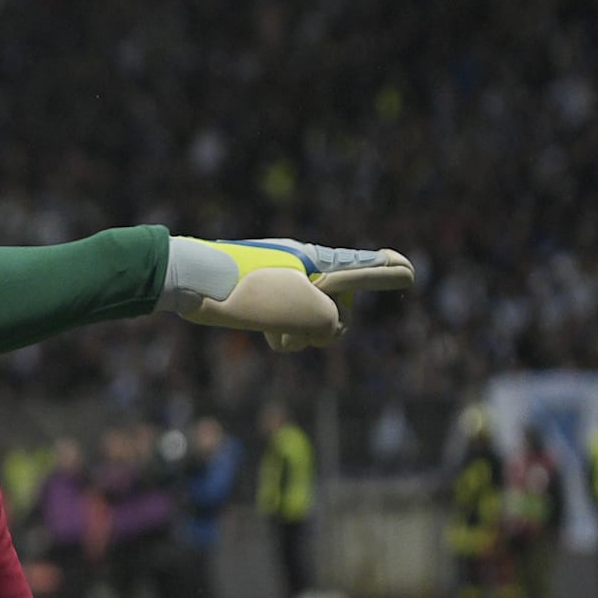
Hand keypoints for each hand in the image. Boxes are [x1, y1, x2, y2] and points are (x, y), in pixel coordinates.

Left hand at [162, 238, 414, 350]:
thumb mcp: (307, 313)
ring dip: (298, 334)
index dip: (389, 272)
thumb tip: (324, 331)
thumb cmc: (249, 292)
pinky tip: (265, 333)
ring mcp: (281, 282)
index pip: (366, 266)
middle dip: (326, 325)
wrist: (190, 281)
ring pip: (309, 320)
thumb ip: (331, 324)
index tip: (407, 270)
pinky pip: (283, 322)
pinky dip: (279, 333)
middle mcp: (304, 268)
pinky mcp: (259, 296)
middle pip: (338, 305)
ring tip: (276, 330)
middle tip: (306, 324)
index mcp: (320, 263)